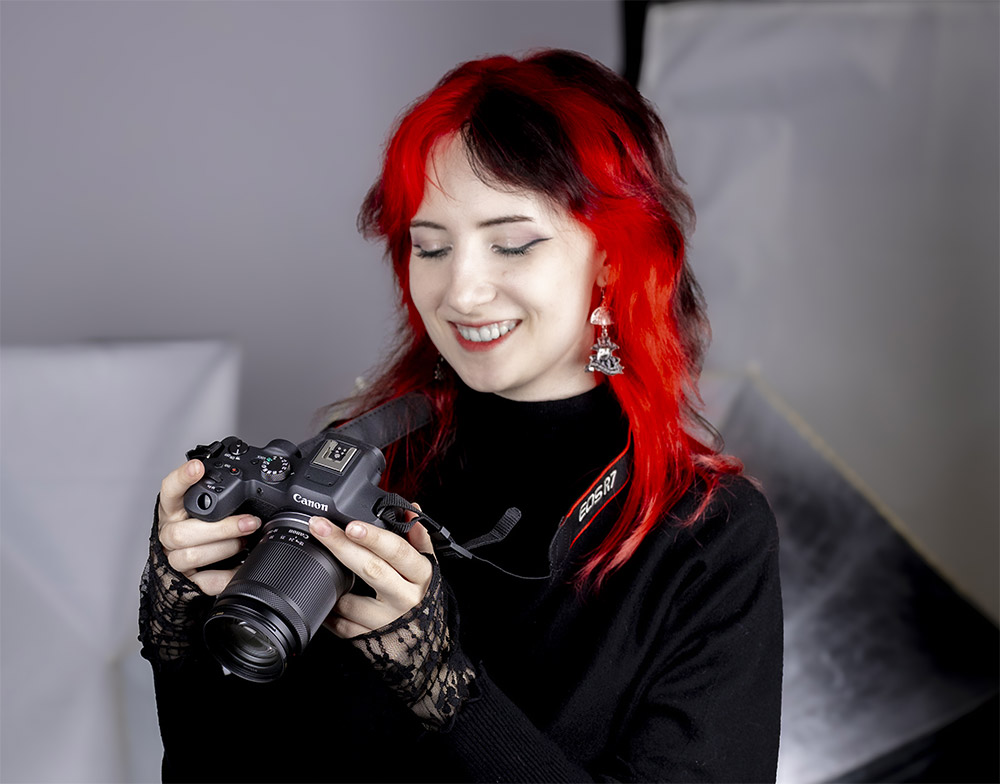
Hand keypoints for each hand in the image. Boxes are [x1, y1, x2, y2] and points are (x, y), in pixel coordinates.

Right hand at [156, 459, 260, 594]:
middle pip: (181, 532)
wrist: (189, 564)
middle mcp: (169, 533)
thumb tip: (253, 484)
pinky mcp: (186, 581)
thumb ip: (219, 496)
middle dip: (221, 528)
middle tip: (250, 523)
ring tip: (244, 543)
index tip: (197, 467)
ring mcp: (174, 558)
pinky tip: (240, 568)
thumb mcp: (206, 508)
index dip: (181, 478)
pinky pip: (205, 582)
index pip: (169, 490)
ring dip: (224, 548)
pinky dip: (226, 576)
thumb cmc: (201, 528)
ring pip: (191, 556)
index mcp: (173, 510)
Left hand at [309, 512, 433, 637]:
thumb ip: (418, 537)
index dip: (374, 537)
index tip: (352, 525)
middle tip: (319, 527)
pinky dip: (329, 610)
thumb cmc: (423, 597)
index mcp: (420, 575)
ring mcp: (386, 621)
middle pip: (370, 569)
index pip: (397, 551)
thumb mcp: (427, 566)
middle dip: (341, 545)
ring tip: (317, 562)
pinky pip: (341, 625)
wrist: (425, 642)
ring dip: (332, 582)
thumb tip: (411, 508)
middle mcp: (405, 598)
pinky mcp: (369, 639)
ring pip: (351, 601)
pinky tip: (324, 596)